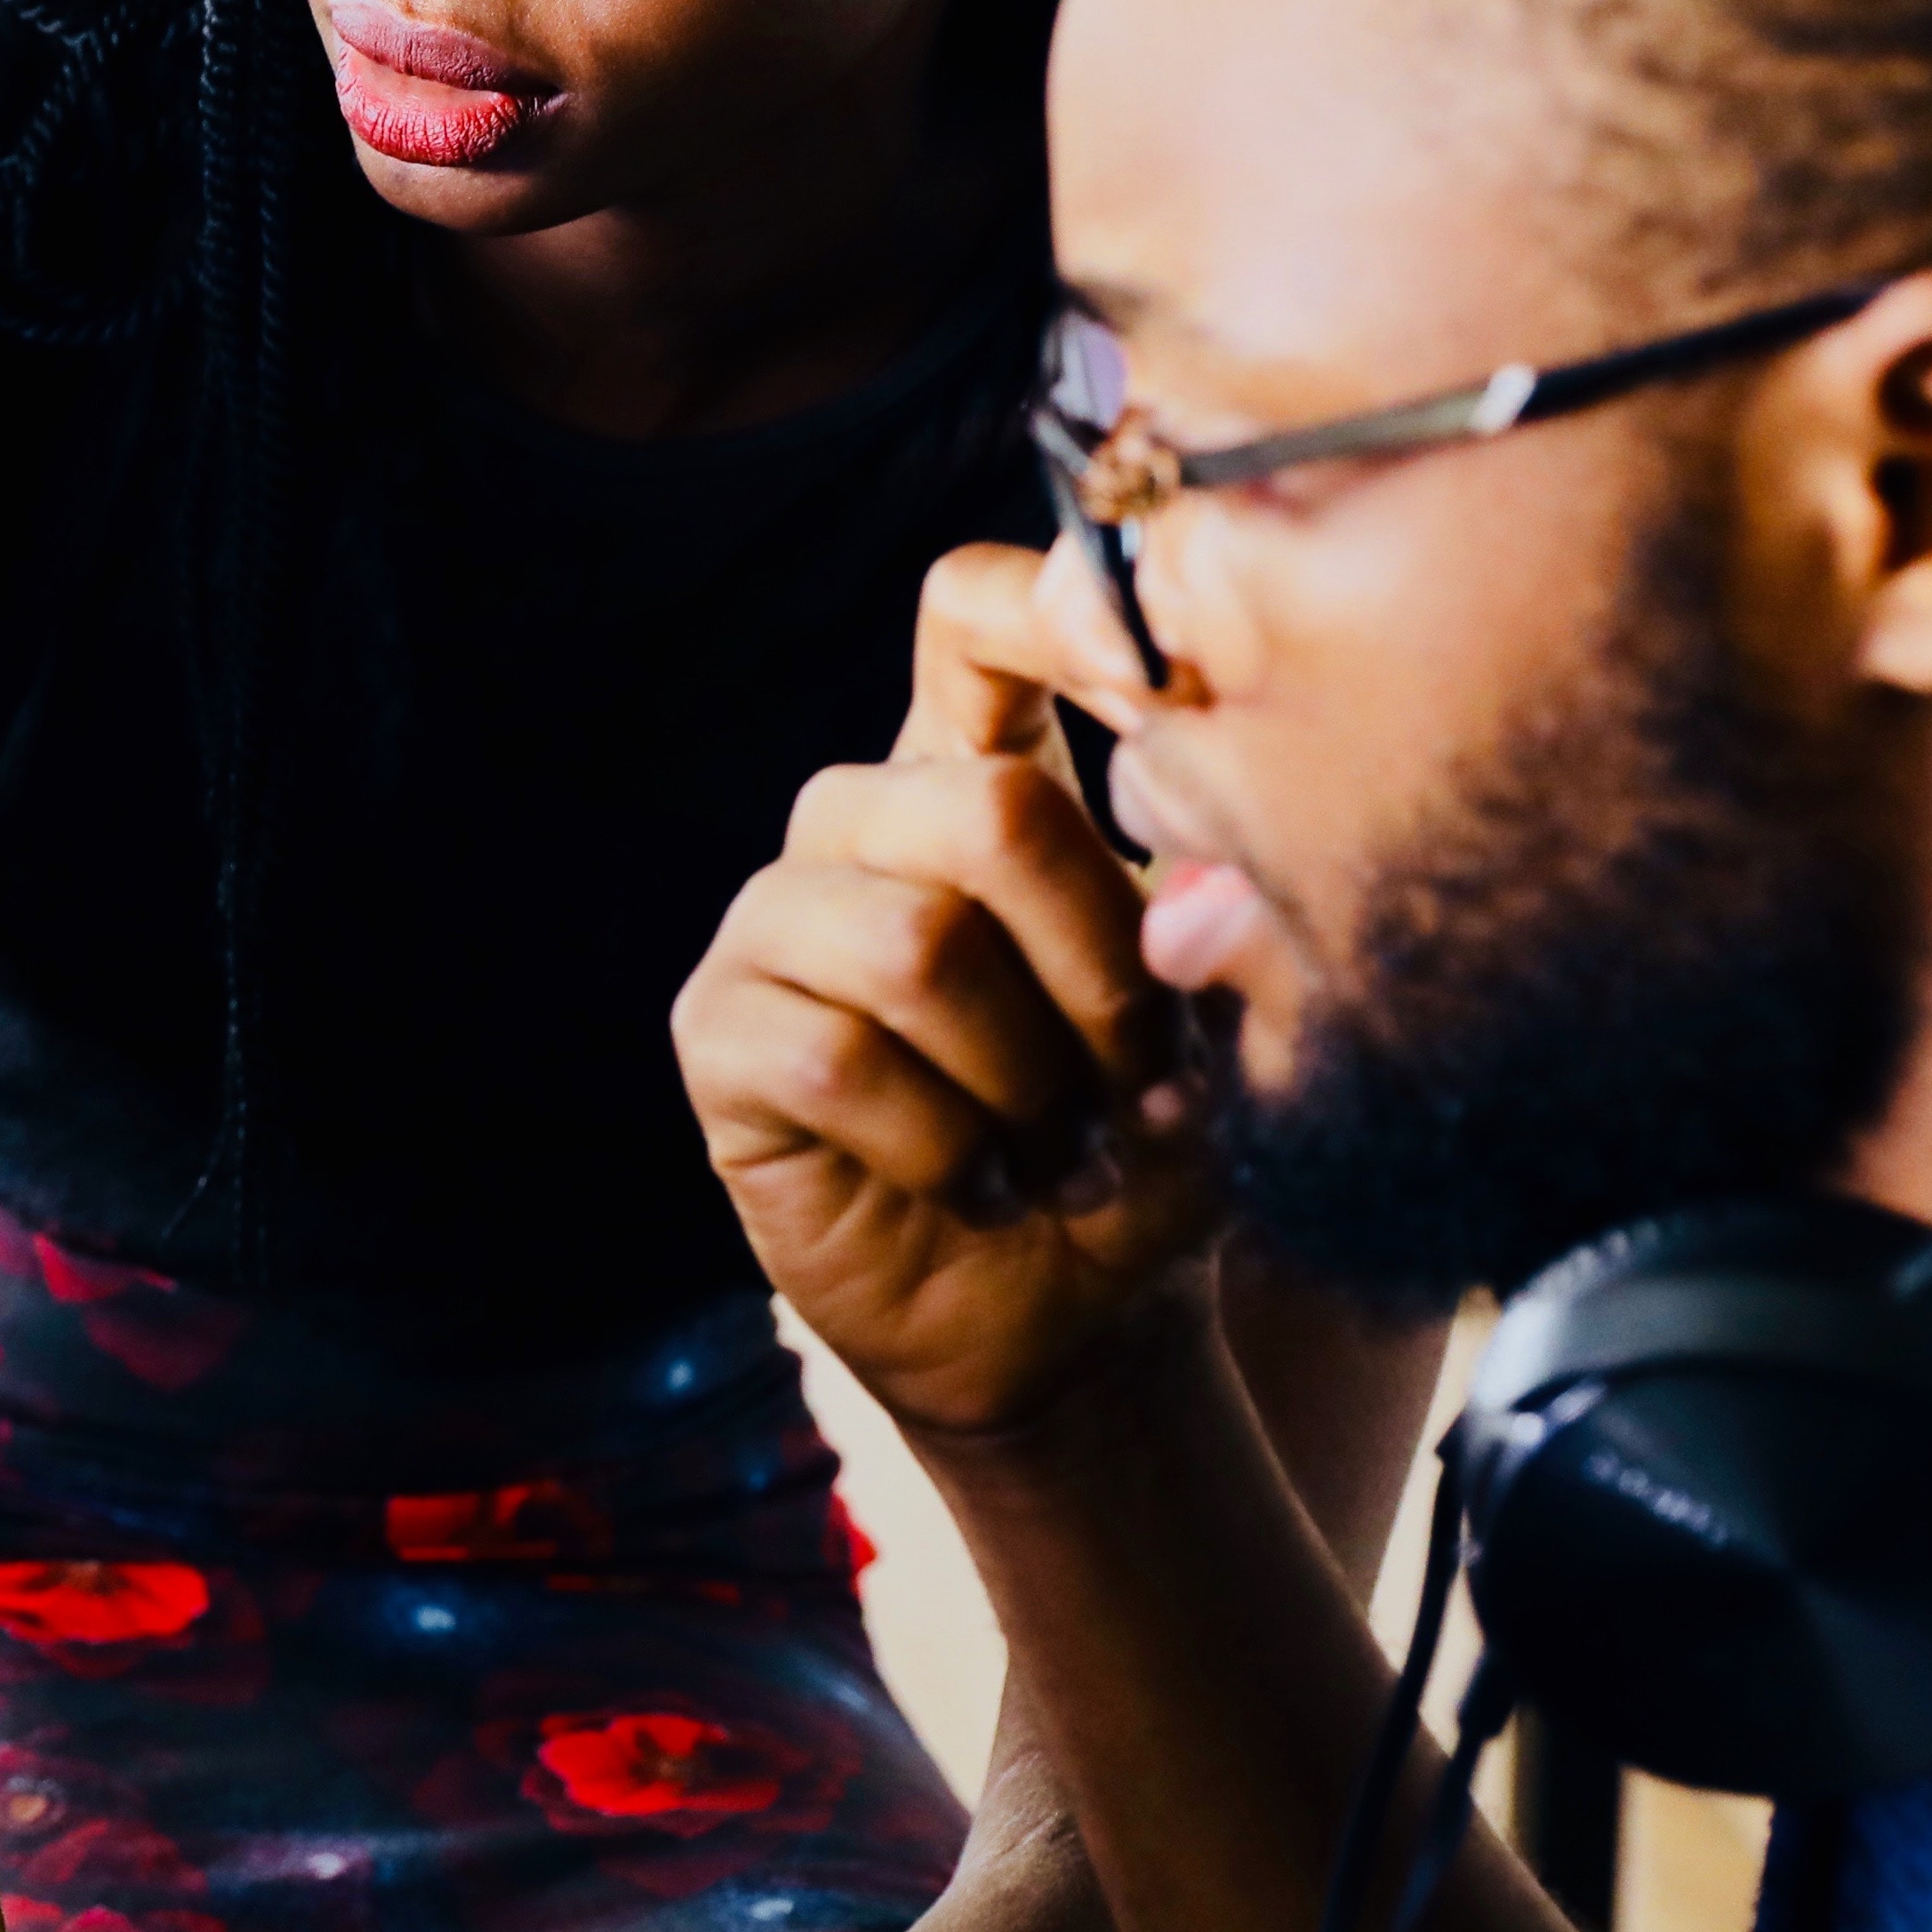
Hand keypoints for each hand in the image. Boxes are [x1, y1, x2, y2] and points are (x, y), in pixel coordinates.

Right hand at [673, 543, 1221, 1437]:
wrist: (1071, 1319)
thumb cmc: (1142, 1143)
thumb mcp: (1211, 1024)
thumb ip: (1206, 922)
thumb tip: (1190, 886)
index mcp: (978, 775)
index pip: (971, 615)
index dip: (1052, 613)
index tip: (1160, 695)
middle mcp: (863, 821)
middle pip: (986, 806)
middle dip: (1102, 968)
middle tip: (1138, 1080)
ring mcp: (776, 921)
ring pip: (916, 946)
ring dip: (1027, 1080)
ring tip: (1063, 1150)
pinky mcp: (720, 1032)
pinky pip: (835, 1057)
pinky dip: (947, 1147)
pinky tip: (980, 1186)